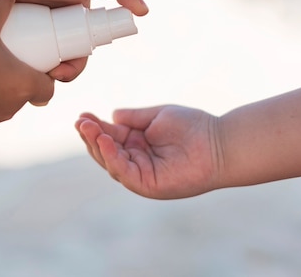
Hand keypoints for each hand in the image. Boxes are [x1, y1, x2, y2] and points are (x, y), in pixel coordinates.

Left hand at [0, 0, 147, 81]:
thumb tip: (144, 12)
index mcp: (73, 23)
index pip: (78, 55)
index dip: (73, 69)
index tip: (62, 72)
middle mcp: (51, 29)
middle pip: (55, 64)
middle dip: (51, 78)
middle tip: (41, 76)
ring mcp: (26, 32)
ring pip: (31, 66)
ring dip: (29, 79)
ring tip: (23, 78)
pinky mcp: (4, 34)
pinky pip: (7, 59)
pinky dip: (8, 69)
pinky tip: (6, 75)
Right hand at [75, 106, 221, 198]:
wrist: (219, 142)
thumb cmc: (193, 127)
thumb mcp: (157, 116)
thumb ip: (134, 118)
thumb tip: (111, 115)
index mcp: (137, 144)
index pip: (109, 136)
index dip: (94, 127)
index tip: (82, 115)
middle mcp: (136, 160)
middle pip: (105, 151)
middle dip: (91, 136)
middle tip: (80, 121)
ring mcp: (141, 174)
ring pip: (111, 163)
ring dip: (97, 146)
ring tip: (88, 128)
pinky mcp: (149, 186)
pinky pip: (125, 173)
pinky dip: (113, 158)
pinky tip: (106, 141)